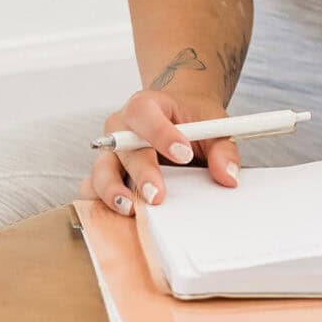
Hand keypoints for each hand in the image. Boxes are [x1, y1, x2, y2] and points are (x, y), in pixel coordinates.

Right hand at [75, 84, 243, 219]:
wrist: (177, 114)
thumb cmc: (191, 119)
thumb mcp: (214, 125)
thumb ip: (223, 149)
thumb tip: (228, 176)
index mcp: (146, 105)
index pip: (145, 113)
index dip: (161, 134)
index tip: (184, 154)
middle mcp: (121, 127)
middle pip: (122, 148)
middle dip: (140, 172)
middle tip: (157, 195)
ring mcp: (111, 152)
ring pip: (101, 170)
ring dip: (112, 190)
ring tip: (129, 208)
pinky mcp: (107, 173)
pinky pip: (93, 187)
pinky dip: (99, 202)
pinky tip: (114, 215)